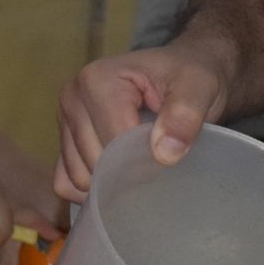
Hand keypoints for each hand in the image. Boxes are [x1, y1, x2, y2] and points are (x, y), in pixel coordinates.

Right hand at [55, 41, 228, 200]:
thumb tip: (164, 153)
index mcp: (97, 79)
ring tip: (139, 157)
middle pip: (95, 162)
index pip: (114, 141)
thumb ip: (185, 114)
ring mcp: (64, 121)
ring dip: (111, 181)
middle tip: (158, 154)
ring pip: (79, 177)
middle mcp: (72, 97)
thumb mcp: (199, 87)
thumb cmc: (187, 77)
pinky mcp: (65, 142)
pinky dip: (92, 189)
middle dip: (128, 170)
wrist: (181, 75)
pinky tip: (119, 176)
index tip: (169, 152)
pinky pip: (67, 183)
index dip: (145, 158)